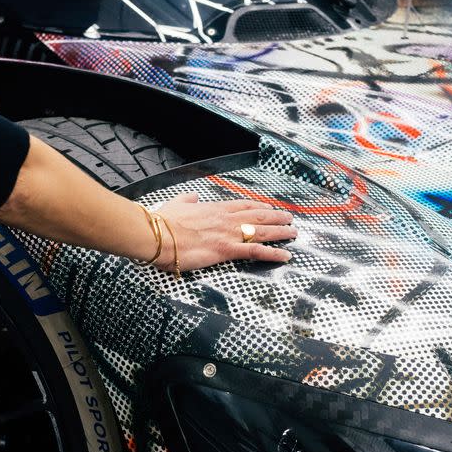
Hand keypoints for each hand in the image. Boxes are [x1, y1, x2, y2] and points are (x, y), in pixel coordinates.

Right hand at [153, 194, 295, 271]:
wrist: (157, 235)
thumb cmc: (164, 222)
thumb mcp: (177, 204)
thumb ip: (187, 200)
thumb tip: (193, 196)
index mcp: (214, 208)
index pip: (243, 205)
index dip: (259, 207)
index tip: (270, 208)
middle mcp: (226, 219)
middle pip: (258, 216)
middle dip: (276, 217)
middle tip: (290, 218)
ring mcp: (228, 234)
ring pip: (262, 231)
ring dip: (281, 231)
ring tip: (294, 233)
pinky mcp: (227, 250)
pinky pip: (256, 251)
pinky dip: (273, 253)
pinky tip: (285, 255)